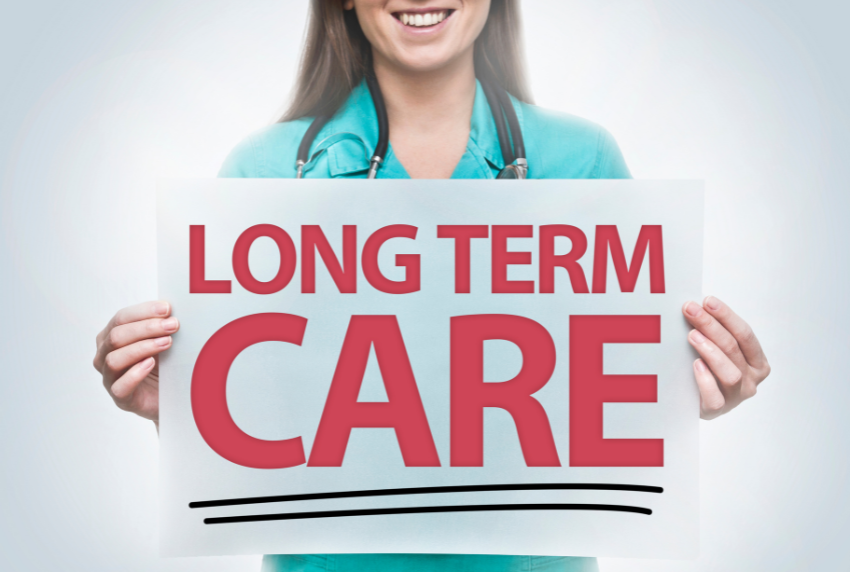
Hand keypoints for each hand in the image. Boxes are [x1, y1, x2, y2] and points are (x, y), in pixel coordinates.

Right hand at [93, 301, 179, 425]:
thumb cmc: (162, 363)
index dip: (143, 311)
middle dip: (146, 328)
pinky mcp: (120, 398)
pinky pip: (120, 386)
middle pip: (116, 336)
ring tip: (167, 343)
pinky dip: (135, 374)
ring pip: (114, 359)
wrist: (168, 395)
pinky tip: (151, 364)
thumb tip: (170, 308)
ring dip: (142, 348)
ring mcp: (110, 378)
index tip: (167, 308)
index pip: (121, 318)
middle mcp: (105, 355)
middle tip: (172, 325)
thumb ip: (160, 324)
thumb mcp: (160, 339)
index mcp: (110, 336)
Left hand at [682, 296, 769, 419]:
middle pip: (734, 348)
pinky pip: (715, 397)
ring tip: (692, 336)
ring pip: (730, 373)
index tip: (708, 301)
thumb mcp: (717, 349)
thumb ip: (714, 332)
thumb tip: (697, 306)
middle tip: (692, 311)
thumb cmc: (709, 370)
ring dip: (711, 351)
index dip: (727, 316)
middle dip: (712, 325)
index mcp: (757, 362)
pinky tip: (696, 365)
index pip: (745, 334)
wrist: (695, 402)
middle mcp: (751, 379)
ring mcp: (736, 396)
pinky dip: (706, 380)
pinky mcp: (717, 410)